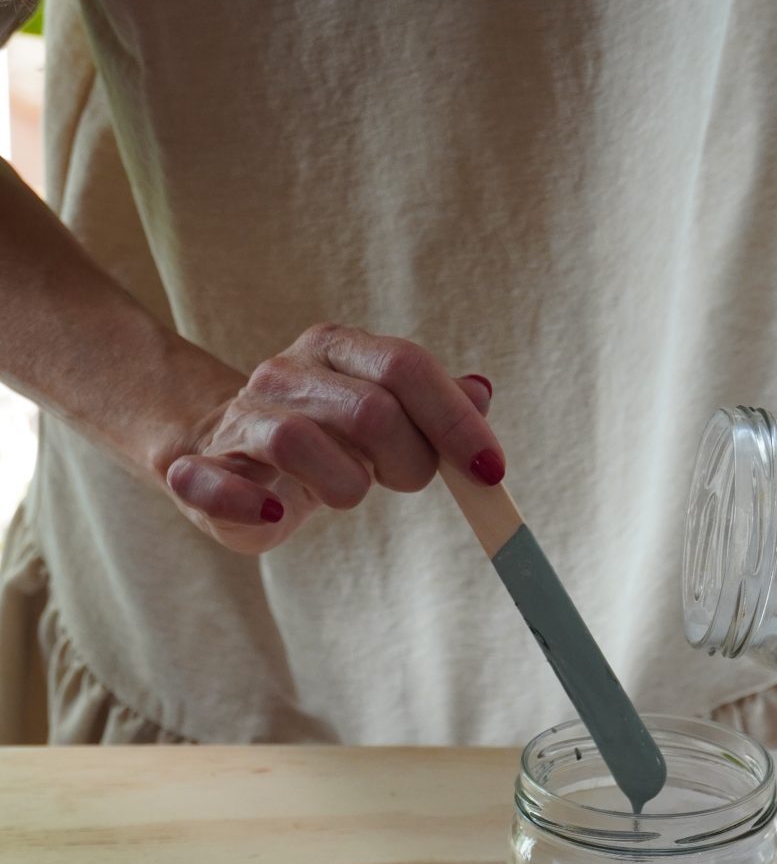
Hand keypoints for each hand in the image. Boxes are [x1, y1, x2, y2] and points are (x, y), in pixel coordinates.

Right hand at [157, 323, 501, 552]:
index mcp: (336, 351)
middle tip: (406, 482)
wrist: (219, 452)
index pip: (405, 365)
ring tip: (348, 493)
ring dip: (344, 485)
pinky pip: (211, 484)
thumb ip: (432, 405)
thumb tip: (481, 393)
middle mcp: (286, 374)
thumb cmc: (322, 438)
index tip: (491, 471)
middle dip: (409, 462)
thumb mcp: (382, 413)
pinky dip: (246, 503)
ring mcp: (239, 420)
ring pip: (297, 441)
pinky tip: (277, 512)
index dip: (455, 421)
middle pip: (369, 408)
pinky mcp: (197, 471)